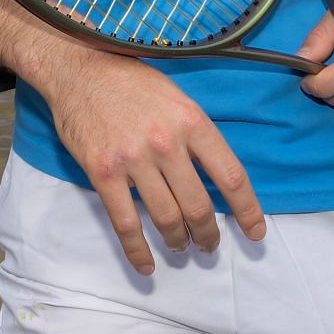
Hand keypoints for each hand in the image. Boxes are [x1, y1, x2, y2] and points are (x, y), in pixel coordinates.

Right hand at [36, 46, 265, 275]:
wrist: (78, 68)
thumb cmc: (130, 80)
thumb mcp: (176, 96)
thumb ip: (195, 133)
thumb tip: (214, 175)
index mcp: (191, 120)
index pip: (230, 175)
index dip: (247, 210)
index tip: (255, 232)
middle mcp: (166, 142)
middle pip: (199, 206)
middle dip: (208, 234)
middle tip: (209, 244)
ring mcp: (133, 159)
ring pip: (167, 218)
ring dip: (178, 241)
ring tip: (181, 247)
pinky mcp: (103, 172)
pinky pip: (126, 223)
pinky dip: (138, 251)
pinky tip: (147, 265)